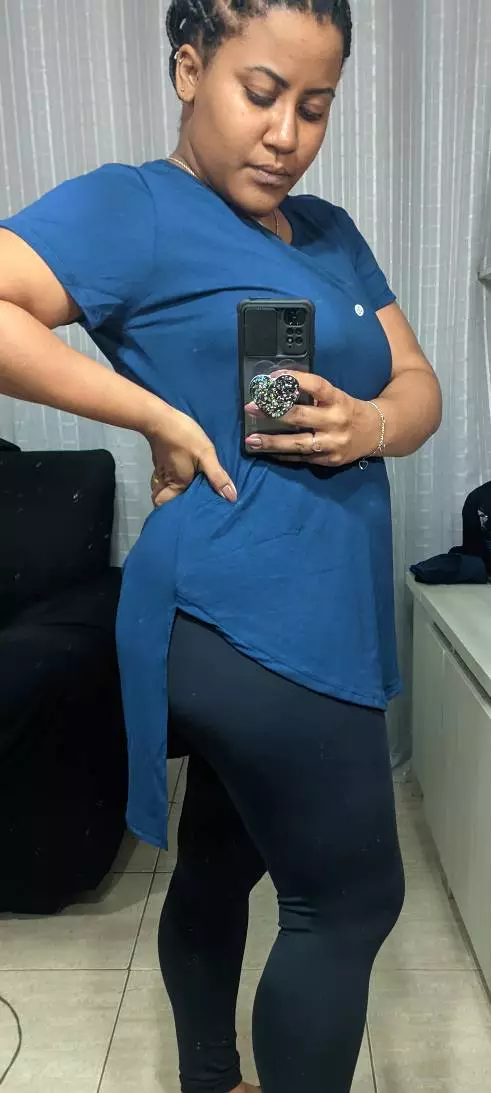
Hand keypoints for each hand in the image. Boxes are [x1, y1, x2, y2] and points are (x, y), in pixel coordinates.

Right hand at [145, 404, 236, 506]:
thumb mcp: (206, 454)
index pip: (167, 506)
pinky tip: (183, 477)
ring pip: (163, 489)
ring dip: (172, 493)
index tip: (189, 515)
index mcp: (178, 484)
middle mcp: (167, 481)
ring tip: (189, 494)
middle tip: (192, 506)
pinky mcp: (160, 462)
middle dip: (173, 505)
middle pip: (164, 500)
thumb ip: (217, 476)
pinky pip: (164, 478)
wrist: (160, 418)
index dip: (173, 513)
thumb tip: (231, 498)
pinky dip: (170, 482)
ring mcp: (161, 471)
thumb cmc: (184, 437)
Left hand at [244, 372, 379, 466]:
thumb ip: (313, 395)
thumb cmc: (348, 410)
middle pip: (300, 416)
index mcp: (338, 400)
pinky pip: (302, 458)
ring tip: (251, 440)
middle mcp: (336, 421)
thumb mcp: (336, 397)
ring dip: (272, 441)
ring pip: (298, 443)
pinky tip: (267, 452)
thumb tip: (277, 388)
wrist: (376, 432)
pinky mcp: (330, 460)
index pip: (316, 385)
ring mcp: (333, 443)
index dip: (294, 380)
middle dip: (272, 412)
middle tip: (250, 407)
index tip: (272, 377)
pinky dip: (283, 455)